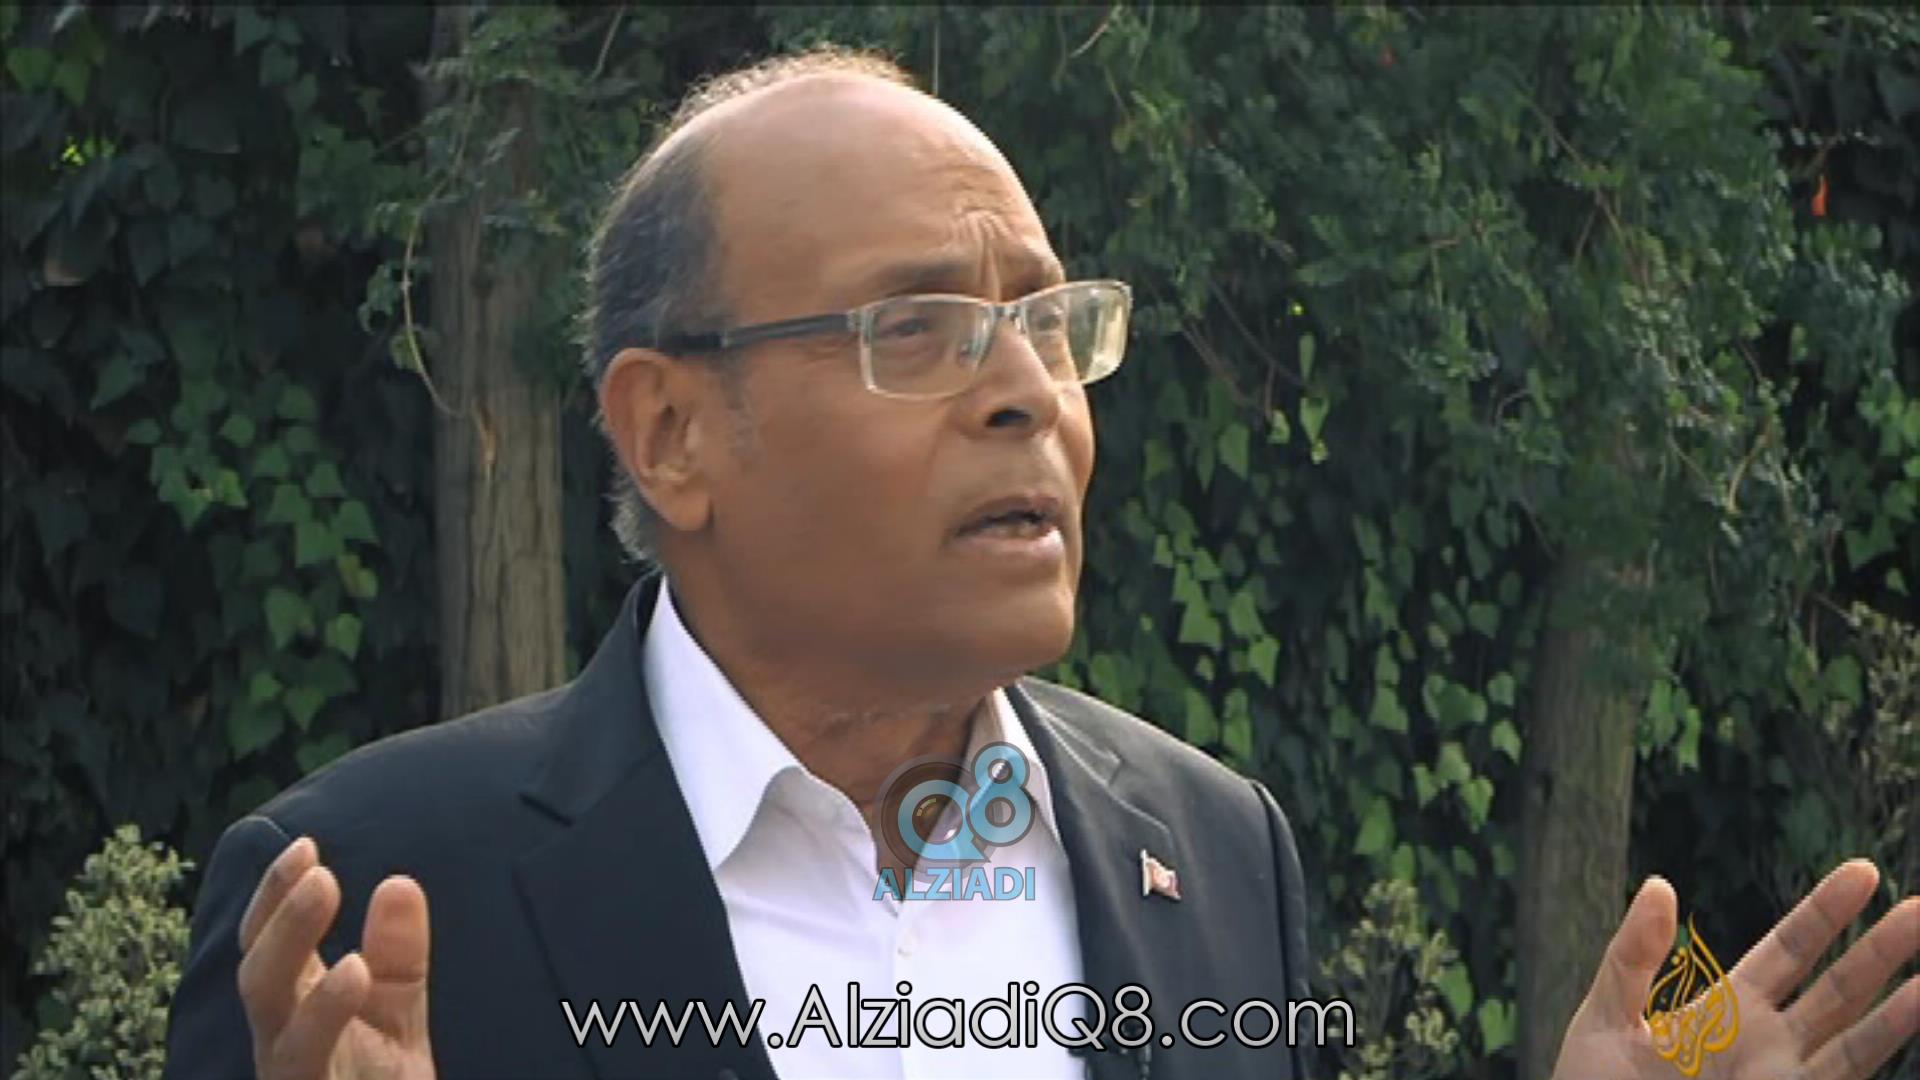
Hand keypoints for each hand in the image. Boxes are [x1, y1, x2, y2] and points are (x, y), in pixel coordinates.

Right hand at [237, 836, 435, 1079]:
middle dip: (281, 917)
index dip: (276, 894)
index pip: (269, 942)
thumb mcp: (398, 1010)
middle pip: (259, 973)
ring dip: (292, 950)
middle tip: (318, 867)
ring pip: (270, 1013)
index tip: (306, 844)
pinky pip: (305, 1058)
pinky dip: (325, 1013)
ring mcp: (293, 1072)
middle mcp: (281, 1037)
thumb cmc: (378, 1079)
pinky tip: (354, 972)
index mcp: (294, 1006)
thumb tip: (398, 883)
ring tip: (327, 893)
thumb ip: (398, 953)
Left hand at [1551, 859, 1917, 1079]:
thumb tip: (1657, 884)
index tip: (1866, 872)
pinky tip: (1905, 1026)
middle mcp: (1767, 1044)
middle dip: (1883, 951)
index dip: (1827, 911)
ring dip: (1899, 1015)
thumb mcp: (1605, 1015)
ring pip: (1857, 1044)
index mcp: (1728, 1007)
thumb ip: (1632, 955)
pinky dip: (1877, 1061)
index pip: (1790, 949)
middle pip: (1840, 988)